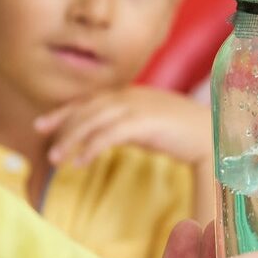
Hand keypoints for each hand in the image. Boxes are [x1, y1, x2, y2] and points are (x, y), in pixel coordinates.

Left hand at [35, 86, 211, 167]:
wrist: (214, 134)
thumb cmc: (184, 133)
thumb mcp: (150, 125)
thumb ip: (128, 126)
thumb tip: (106, 138)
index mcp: (131, 94)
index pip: (89, 100)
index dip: (64, 111)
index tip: (43, 125)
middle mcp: (131, 96)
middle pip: (87, 108)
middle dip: (62, 125)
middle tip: (43, 143)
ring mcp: (138, 106)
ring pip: (94, 121)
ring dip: (72, 139)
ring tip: (57, 159)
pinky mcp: (145, 121)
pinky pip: (110, 134)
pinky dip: (92, 148)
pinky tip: (81, 163)